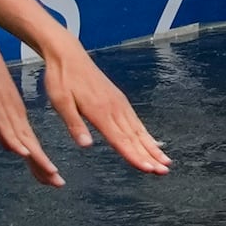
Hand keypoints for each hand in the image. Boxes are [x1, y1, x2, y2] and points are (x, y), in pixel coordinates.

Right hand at [0, 22, 63, 185]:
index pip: (30, 143)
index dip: (40, 162)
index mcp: (15, 111)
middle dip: (43, 166)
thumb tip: (9, 145)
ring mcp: (4, 106)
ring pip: (23, 137)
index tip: (52, 178)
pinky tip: (24, 151)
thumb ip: (0, 122)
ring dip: (37, 157)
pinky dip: (15, 139)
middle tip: (58, 183)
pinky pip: (5, 123)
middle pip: (31, 144)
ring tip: (51, 173)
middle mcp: (14, 111)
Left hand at [38, 44, 170, 176]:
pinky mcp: (118, 100)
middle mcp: (113, 108)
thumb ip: (75, 124)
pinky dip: (146, 134)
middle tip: (163, 172)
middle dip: (150, 156)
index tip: (147, 168)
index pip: (120, 139)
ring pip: (139, 130)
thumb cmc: (61, 78)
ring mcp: (118, 103)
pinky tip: (153, 142)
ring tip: (165, 162)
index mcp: (99, 111)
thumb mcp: (60, 102)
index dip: (134, 156)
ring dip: (152, 147)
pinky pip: (136, 121)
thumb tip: (86, 145)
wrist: (67, 54)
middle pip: (134, 138)